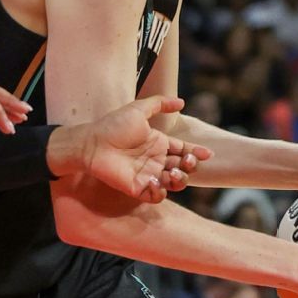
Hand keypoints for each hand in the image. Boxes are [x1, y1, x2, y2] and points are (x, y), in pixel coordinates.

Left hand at [82, 96, 211, 202]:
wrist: (91, 142)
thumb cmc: (112, 125)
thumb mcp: (138, 110)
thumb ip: (159, 104)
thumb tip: (182, 101)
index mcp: (158, 144)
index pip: (183, 150)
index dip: (196, 152)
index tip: (206, 153)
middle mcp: (156, 160)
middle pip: (183, 167)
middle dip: (190, 165)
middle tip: (186, 160)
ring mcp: (148, 175)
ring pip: (174, 183)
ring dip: (180, 179)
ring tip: (173, 171)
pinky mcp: (138, 188)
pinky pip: (156, 195)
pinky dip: (160, 191)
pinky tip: (156, 181)